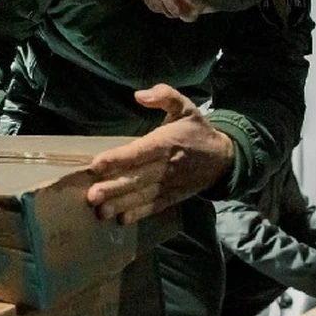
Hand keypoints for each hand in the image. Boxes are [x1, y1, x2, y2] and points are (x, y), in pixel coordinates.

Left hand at [86, 84, 234, 224]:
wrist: (224, 159)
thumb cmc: (196, 131)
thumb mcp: (185, 107)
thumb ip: (165, 96)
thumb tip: (139, 94)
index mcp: (166, 143)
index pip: (140, 152)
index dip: (118, 158)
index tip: (96, 165)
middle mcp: (166, 166)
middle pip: (137, 178)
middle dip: (114, 188)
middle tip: (92, 196)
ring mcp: (169, 184)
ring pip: (142, 195)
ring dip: (121, 204)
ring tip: (100, 211)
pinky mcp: (172, 197)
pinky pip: (154, 206)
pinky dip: (138, 214)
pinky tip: (121, 220)